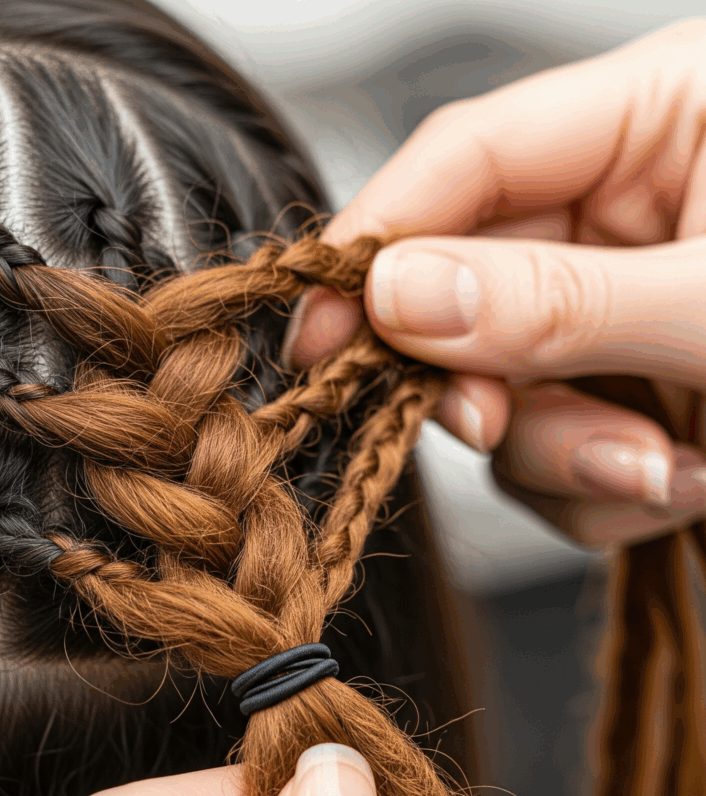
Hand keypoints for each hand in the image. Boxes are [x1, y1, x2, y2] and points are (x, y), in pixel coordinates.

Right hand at [285, 20, 705, 547]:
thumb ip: (556, 300)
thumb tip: (394, 296)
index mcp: (656, 118)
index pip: (466, 159)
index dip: (375, 240)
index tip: (316, 328)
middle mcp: (623, 211)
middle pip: (467, 290)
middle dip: (478, 379)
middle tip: (487, 426)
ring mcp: (622, 308)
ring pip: (508, 391)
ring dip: (563, 453)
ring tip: (666, 472)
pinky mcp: (638, 389)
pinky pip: (564, 448)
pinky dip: (606, 488)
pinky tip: (683, 483)